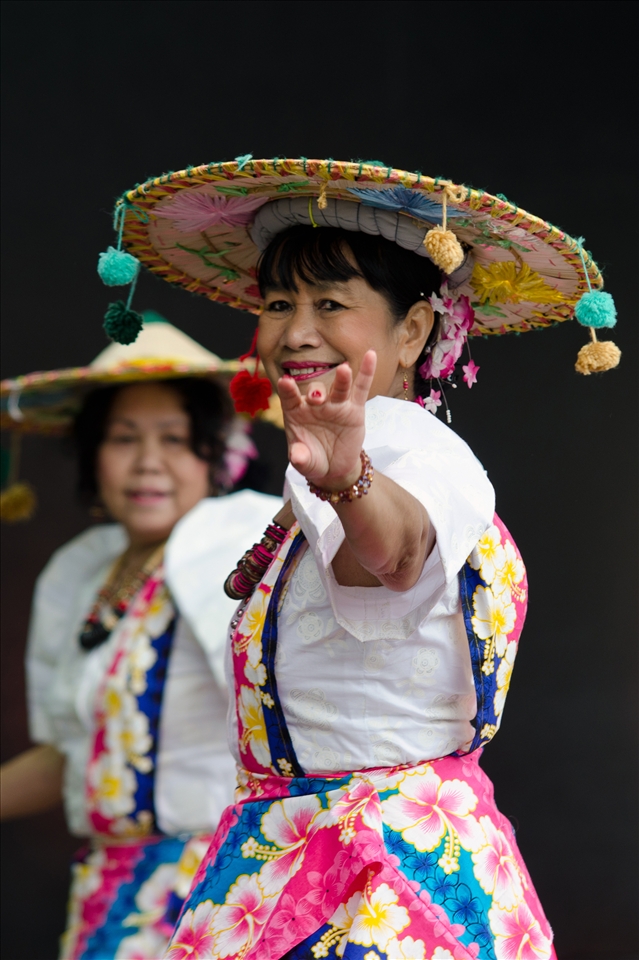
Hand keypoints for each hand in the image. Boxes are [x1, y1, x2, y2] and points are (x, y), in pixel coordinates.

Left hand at [277, 350, 376, 489]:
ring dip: (341, 379)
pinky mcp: (355, 408)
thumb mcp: (305, 463)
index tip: (285, 382)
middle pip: (316, 392)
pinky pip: (361, 388)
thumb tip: (296, 456)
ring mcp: (336, 404)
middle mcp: (315, 405)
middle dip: (316, 392)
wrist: (334, 468)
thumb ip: (301, 458)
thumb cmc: (314, 460)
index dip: (287, 390)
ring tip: (344, 370)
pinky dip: (366, 372)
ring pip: (339, 388)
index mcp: (296, 413)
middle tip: (316, 397)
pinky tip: (371, 355)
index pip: (290, 398)